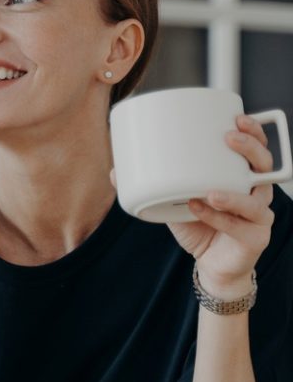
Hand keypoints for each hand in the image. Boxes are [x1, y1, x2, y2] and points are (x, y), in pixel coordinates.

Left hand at [167, 115, 274, 296]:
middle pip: (265, 166)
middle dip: (250, 149)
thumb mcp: (173, 201)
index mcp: (242, 178)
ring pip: (255, 200)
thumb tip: (116, 172)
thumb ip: (154, 185)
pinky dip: (218, 219)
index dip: (254, 132)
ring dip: (233, 194)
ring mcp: (259, 216)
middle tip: (229, 139)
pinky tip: (200, 210)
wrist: (211, 263)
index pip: (256, 149)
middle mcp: (256, 193)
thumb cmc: (198, 226)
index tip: (238, 118)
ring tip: (210, 191)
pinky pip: (239, 226)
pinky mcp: (255, 238)